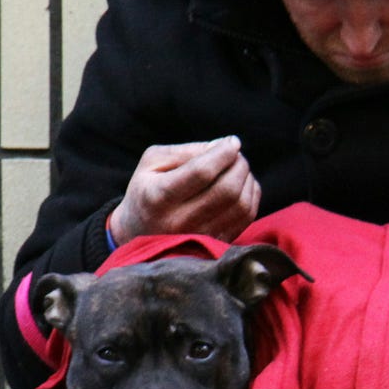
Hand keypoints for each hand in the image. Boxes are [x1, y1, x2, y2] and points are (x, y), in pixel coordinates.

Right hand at [109, 136, 261, 243]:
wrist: (137, 233)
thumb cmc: (147, 190)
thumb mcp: (152, 162)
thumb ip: (186, 151)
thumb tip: (224, 146)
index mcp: (158, 197)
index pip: (202, 172)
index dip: (223, 153)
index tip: (232, 142)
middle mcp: (178, 222)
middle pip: (226, 190)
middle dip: (239, 164)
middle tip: (236, 154)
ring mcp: (198, 237)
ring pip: (240, 205)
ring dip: (247, 179)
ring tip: (238, 168)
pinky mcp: (214, 246)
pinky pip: (245, 219)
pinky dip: (251, 196)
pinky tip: (242, 186)